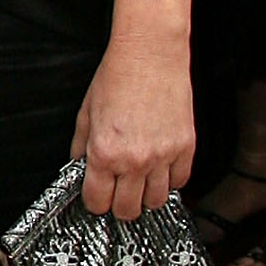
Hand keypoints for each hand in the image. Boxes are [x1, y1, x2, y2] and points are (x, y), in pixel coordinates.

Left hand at [72, 30, 194, 219]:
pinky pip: (180, 182)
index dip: (95, 202)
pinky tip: (160, 168)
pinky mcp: (185, 147)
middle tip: (118, 192)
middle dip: (119, 205)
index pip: (98, 202)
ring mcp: (163, 156)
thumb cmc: (117, 78)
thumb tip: (79, 169)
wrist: (150, 55)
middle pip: (128, 210)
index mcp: (105, 153)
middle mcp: (135, 160)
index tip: (97, 196)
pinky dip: (170, 181)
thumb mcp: (85, 114)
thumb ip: (80, 148)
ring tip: (140, 180)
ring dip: (146, 195)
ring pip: (156, 202)